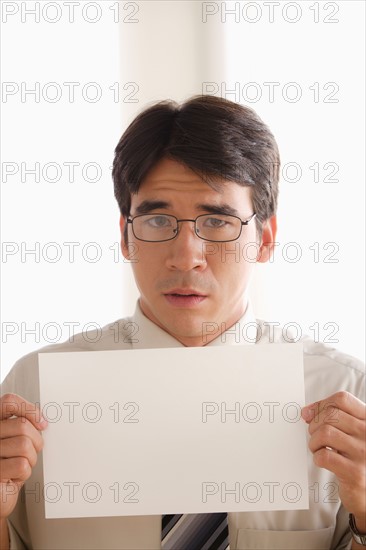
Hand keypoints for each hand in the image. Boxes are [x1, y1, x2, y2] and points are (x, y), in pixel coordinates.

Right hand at [0, 393, 47, 519]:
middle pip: (22, 425)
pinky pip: (22, 465)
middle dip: (36, 441)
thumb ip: (22, 425)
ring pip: (24, 445)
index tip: (42, 422)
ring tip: (20, 464)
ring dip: (30, 458)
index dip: (28, 408)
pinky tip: (14, 476)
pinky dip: (25, 473)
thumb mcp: (15, 440)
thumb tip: (42, 420)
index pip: (9, 402)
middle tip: (31, 451)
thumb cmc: (8, 465)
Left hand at [302, 391, 365, 527]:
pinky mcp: (355, 473)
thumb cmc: (357, 457)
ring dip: (314, 441)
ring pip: (325, 433)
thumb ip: (334, 418)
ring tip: (318, 448)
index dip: (322, 404)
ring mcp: (363, 453)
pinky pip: (325, 456)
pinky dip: (317, 457)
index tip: (310, 415)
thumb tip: (306, 412)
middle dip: (314, 424)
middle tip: (315, 436)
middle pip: (331, 414)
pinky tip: (322, 461)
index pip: (342, 399)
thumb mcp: (353, 433)